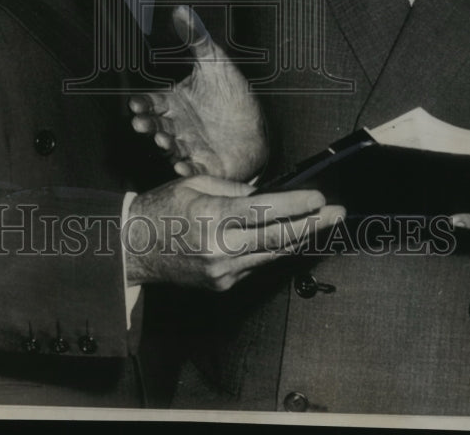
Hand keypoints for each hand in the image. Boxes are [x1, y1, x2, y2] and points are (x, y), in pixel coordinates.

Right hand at [124, 176, 343, 290]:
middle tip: (337, 214)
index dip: (296, 205)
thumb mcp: (194, 184)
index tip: (319, 198)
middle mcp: (220, 247)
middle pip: (278, 238)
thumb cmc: (160, 209)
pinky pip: (256, 265)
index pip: (265, 211)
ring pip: (272, 255)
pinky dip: (271, 250)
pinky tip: (285, 237)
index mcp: (212, 216)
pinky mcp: (222, 284)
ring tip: (321, 224)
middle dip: (313, 225)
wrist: (132, 247)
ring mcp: (222, 271)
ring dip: (299, 238)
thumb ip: (234, 190)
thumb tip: (267, 194)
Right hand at [130, 5, 267, 180]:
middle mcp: (177, 125)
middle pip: (156, 125)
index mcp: (175, 102)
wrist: (257, 128)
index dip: (142, 103)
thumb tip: (180, 9)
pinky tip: (183, 166)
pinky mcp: (205, 164)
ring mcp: (189, 146)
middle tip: (141, 123)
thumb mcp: (215, 63)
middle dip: (147, 125)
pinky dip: (185, 169)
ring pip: (171, 146)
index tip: (136, 103)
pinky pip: (192, 168)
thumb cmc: (231, 95)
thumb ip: (196, 39)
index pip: (152, 102)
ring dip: (165, 144)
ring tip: (164, 139)